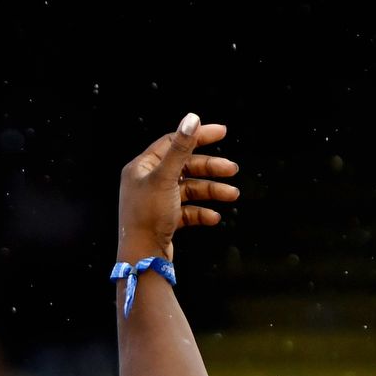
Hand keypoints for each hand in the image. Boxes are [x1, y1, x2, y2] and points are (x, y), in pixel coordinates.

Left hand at [118, 113, 239, 259]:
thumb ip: (180, 148)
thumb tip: (192, 119)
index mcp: (142, 168)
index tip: (222, 132)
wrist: (142, 256)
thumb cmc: (147, 215)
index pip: (173, 143)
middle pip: (185, 167)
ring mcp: (156, 201)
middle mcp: (147, 182)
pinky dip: (202, 212)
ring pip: (190, 189)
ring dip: (212, 191)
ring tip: (232, 195)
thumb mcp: (165, 177)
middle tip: (233, 169)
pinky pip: (188, 210)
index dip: (197, 136)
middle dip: (210, 168)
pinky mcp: (165, 219)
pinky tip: (214, 217)